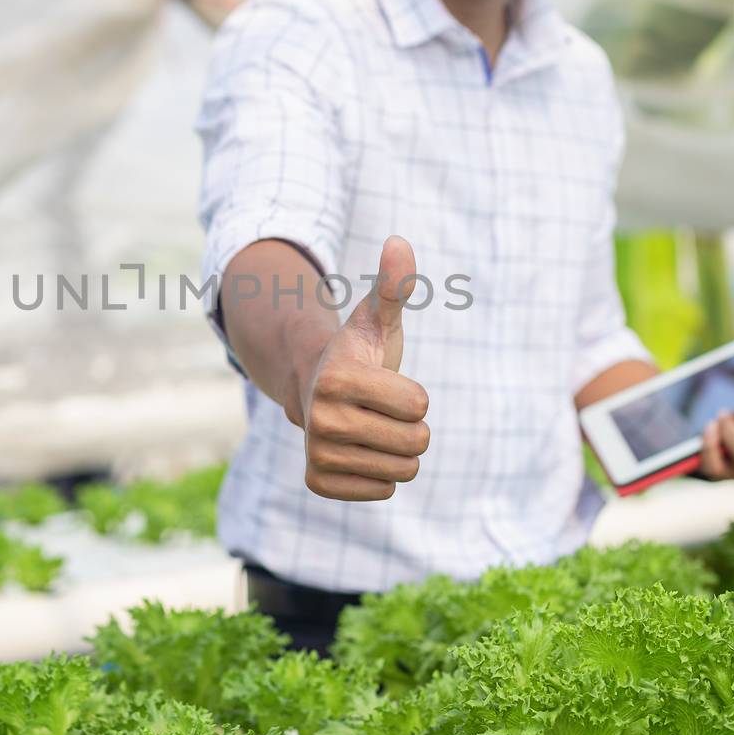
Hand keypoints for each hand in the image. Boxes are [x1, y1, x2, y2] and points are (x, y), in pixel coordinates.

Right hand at [296, 236, 430, 500]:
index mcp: (337, 379)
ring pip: (403, 470)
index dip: (414, 395)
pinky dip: (380, 475)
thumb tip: (400, 243)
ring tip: (373, 429)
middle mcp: (320, 419)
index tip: (387, 384)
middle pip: (415, 442)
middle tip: (383, 411)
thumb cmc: (358, 353)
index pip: (419, 405)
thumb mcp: (376, 319)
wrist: (313, 388)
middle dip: (411, 427)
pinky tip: (360, 452)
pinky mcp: (318, 481)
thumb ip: (393, 285)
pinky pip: (382, 491)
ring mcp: (317, 453)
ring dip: (399, 452)